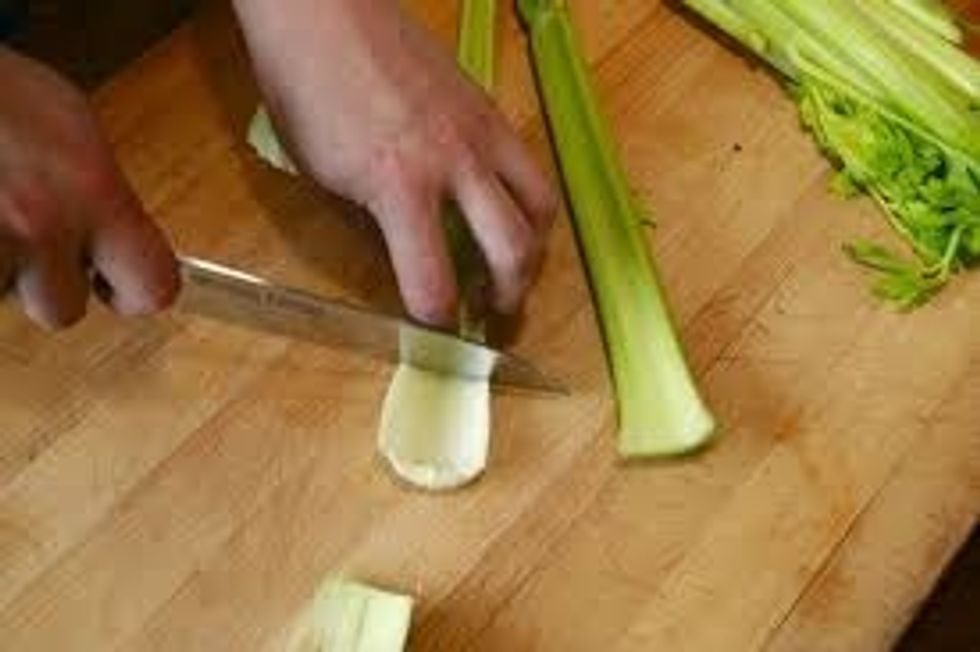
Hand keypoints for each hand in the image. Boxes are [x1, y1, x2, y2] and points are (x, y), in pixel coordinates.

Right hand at [0, 47, 178, 328]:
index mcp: (92, 187)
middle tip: (21, 235)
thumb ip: (98, 189)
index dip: (136, 292)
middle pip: (63, 310)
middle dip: (43, 283)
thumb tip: (116, 239)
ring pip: (4, 298)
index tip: (115, 283)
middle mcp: (41, 223)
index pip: (153, 285)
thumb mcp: (66, 121)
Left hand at [233, 0, 557, 325]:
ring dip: (534, 250)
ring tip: (515, 267)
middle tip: (495, 314)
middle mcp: (454, 164)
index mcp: (399, 187)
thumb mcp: (323, 172)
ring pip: (540, 207)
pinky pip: (530, 166)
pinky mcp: (491, 109)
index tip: (432, 331)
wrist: (326, 9)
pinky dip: (528, 201)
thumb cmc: (307, 87)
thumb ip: (370, 221)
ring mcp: (480, 133)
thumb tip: (401, 258)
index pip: (433, 284)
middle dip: (508, 296)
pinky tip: (506, 209)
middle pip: (514, 251)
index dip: (434, 321)